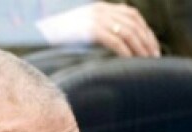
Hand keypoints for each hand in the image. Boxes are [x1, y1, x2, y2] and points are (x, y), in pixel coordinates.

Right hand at [37, 2, 159, 57]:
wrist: (36, 32)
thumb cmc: (58, 38)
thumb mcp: (81, 32)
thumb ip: (99, 34)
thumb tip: (119, 50)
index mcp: (101, 8)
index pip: (132, 16)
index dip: (146, 32)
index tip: (154, 48)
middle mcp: (100, 10)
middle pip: (133, 24)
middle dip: (147, 41)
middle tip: (155, 58)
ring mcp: (95, 19)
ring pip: (128, 32)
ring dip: (140, 48)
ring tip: (146, 62)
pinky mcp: (90, 30)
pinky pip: (114, 40)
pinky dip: (126, 51)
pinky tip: (131, 62)